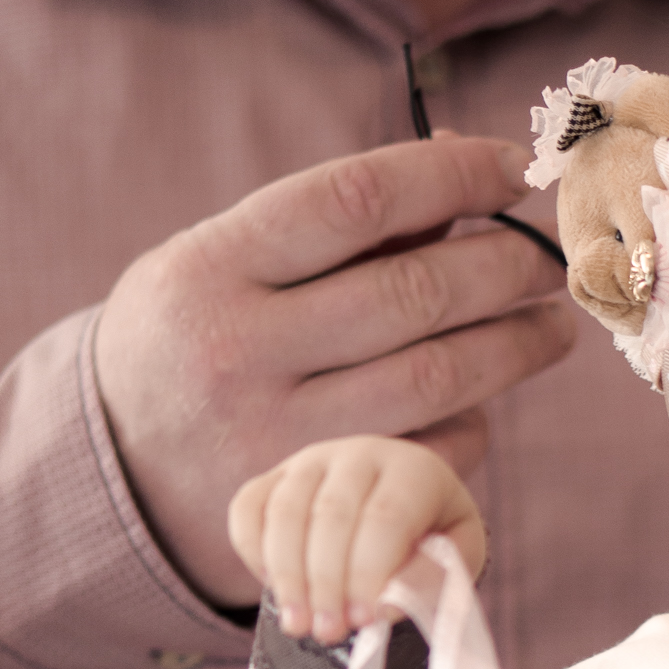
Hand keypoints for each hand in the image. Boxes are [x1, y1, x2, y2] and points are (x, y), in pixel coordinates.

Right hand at [94, 137, 572, 605]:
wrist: (118, 476)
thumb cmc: (196, 339)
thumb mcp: (223, 263)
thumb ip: (332, 225)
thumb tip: (461, 163)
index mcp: (211, 269)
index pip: (355, 201)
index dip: (451, 176)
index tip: (511, 169)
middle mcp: (241, 353)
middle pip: (413, 294)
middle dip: (504, 267)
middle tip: (549, 258)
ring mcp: (281, 437)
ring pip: (437, 377)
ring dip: (515, 345)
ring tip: (551, 322)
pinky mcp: (321, 505)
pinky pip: (430, 451)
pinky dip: (472, 420)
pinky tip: (484, 398)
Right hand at [228, 436, 483, 639]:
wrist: (400, 512)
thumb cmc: (431, 541)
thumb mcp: (455, 560)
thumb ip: (431, 579)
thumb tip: (385, 607)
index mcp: (414, 469)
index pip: (386, 517)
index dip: (369, 572)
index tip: (363, 620)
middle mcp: (359, 454)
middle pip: (331, 514)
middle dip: (326, 582)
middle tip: (328, 633)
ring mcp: (310, 461)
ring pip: (285, 512)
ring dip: (287, 575)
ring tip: (297, 626)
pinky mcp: (273, 476)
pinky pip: (247, 508)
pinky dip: (252, 552)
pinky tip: (275, 591)